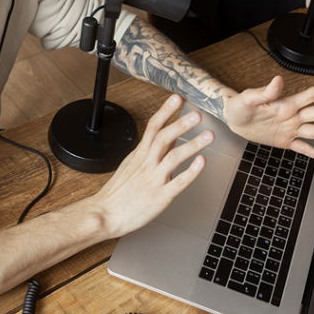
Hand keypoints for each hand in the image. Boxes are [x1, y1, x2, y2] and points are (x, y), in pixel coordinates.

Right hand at [91, 94, 213, 237]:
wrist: (106, 214)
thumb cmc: (118, 191)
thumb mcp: (131, 163)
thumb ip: (150, 150)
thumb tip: (167, 136)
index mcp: (140, 154)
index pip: (153, 127)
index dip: (165, 111)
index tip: (177, 98)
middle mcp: (147, 164)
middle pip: (164, 138)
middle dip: (181, 124)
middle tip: (197, 114)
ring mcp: (154, 180)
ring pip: (174, 157)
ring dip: (192, 144)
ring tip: (208, 135)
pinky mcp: (160, 197)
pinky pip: (178, 183)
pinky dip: (191, 172)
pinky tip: (202, 162)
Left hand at [223, 78, 313, 160]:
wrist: (233, 119)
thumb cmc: (239, 105)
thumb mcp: (249, 99)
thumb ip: (264, 92)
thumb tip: (277, 80)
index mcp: (286, 103)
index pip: (311, 96)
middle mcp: (292, 115)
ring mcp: (290, 128)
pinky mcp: (284, 141)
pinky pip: (302, 147)